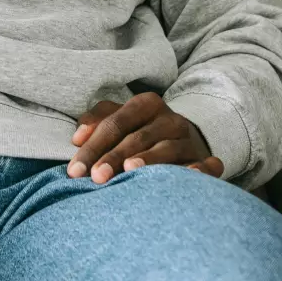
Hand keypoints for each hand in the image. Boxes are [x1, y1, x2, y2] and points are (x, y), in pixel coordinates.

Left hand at [67, 91, 224, 183]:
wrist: (187, 139)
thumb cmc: (143, 130)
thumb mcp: (120, 119)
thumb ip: (97, 121)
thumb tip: (77, 138)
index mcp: (146, 104)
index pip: (115, 123)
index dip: (93, 145)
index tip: (75, 170)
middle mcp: (169, 119)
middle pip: (136, 138)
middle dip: (113, 157)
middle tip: (96, 177)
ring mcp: (189, 140)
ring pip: (166, 149)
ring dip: (148, 160)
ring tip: (129, 171)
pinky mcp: (206, 160)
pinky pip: (205, 165)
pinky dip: (198, 171)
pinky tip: (186, 177)